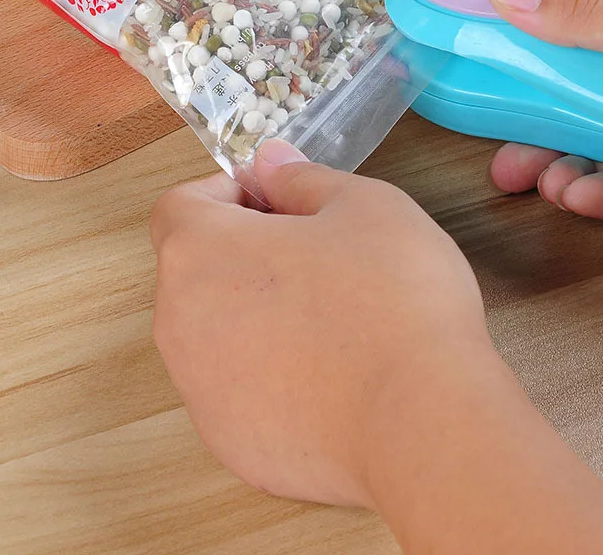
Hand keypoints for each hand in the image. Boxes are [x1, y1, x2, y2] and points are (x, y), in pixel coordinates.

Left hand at [151, 139, 488, 507]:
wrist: (423, 422)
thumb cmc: (393, 299)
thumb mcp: (362, 205)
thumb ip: (301, 177)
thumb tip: (269, 163)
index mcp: (200, 252)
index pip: (181, 205)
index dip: (228, 193)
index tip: (276, 200)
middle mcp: (179, 322)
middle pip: (196, 269)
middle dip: (244, 251)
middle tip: (314, 254)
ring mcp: (199, 389)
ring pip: (215, 330)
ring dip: (254, 313)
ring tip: (326, 319)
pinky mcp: (228, 439)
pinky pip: (238, 388)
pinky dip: (268, 373)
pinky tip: (328, 376)